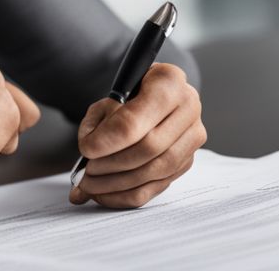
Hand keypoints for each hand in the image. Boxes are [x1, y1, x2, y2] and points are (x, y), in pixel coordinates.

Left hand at [70, 63, 205, 207]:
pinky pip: (157, 187)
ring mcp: (193, 136)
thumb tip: (86, 155)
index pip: (134, 120)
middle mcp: (188, 107)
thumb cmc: (131, 94)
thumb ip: (97, 123)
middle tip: (85, 173)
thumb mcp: (108, 97)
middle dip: (111, 165)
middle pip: (148, 148)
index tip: (85, 150)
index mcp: (168, 81)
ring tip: (90, 186)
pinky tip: (104, 194)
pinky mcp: (188, 160)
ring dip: (117, 184)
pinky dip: (126, 196)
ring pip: (155, 171)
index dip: (106, 141)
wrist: (154, 95)